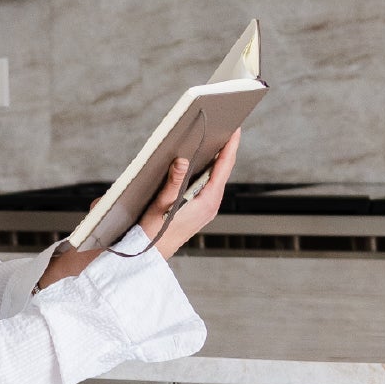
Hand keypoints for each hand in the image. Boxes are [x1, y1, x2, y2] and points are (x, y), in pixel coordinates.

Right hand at [149, 130, 239, 260]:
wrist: (149, 256)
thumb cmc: (154, 232)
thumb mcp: (161, 204)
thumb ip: (173, 182)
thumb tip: (183, 160)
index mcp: (207, 202)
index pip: (223, 168)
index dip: (230, 146)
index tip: (235, 128)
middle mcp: (211, 205)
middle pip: (222, 171)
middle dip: (225, 149)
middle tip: (227, 127)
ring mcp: (207, 208)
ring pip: (216, 178)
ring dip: (217, 160)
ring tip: (217, 140)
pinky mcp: (200, 210)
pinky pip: (209, 186)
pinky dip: (208, 171)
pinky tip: (202, 162)